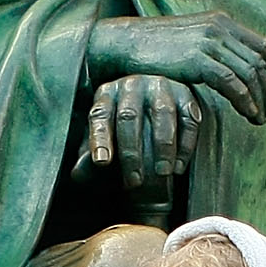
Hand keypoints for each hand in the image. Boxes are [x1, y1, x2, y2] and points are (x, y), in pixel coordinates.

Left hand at [80, 75, 202, 189]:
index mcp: (106, 94)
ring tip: (162, 173)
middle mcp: (131, 85)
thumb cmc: (122, 130)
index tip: (102, 162)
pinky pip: (188, 118)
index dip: (99, 139)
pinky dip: (185, 144)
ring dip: (163, 146)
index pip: (99, 116)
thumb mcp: (103, 140)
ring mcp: (159, 86)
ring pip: (162, 113)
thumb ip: (89, 156)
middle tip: (134, 181)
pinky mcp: (185, 93)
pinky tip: (178, 166)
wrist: (153, 108)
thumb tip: (77, 174)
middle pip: (129, 116)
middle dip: (131, 151)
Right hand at [88, 11, 265, 124]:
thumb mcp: (189, 44)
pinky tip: (249, 115)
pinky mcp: (198, 58)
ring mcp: (209, 41)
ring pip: (249, 72)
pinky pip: (231, 82)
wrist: (124, 43)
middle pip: (260, 60)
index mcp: (220, 22)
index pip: (263, 43)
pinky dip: (244, 100)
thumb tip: (230, 70)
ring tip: (263, 120)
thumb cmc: (153, 49)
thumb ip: (212, 52)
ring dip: (261, 99)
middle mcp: (219, 28)